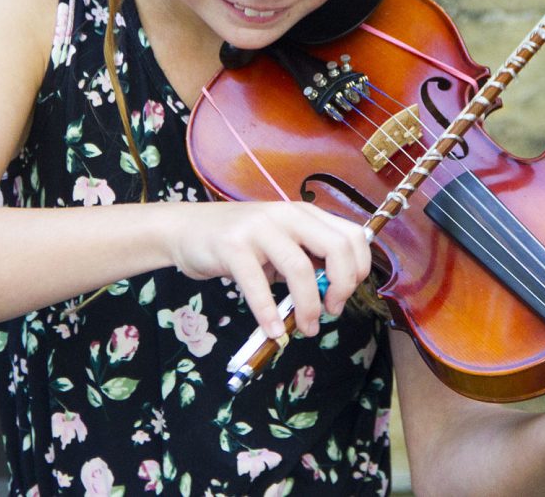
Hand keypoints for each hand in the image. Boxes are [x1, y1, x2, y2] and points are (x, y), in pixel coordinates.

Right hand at [166, 201, 371, 338]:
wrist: (186, 230)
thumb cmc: (240, 243)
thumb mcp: (280, 245)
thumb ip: (307, 260)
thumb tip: (335, 293)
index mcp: (305, 213)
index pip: (352, 235)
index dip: (358, 268)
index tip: (346, 293)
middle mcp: (286, 214)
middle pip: (336, 248)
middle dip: (342, 287)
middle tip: (332, 311)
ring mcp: (259, 228)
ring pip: (300, 268)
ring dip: (309, 306)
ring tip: (307, 327)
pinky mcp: (232, 246)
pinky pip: (258, 285)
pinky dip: (269, 314)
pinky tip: (273, 331)